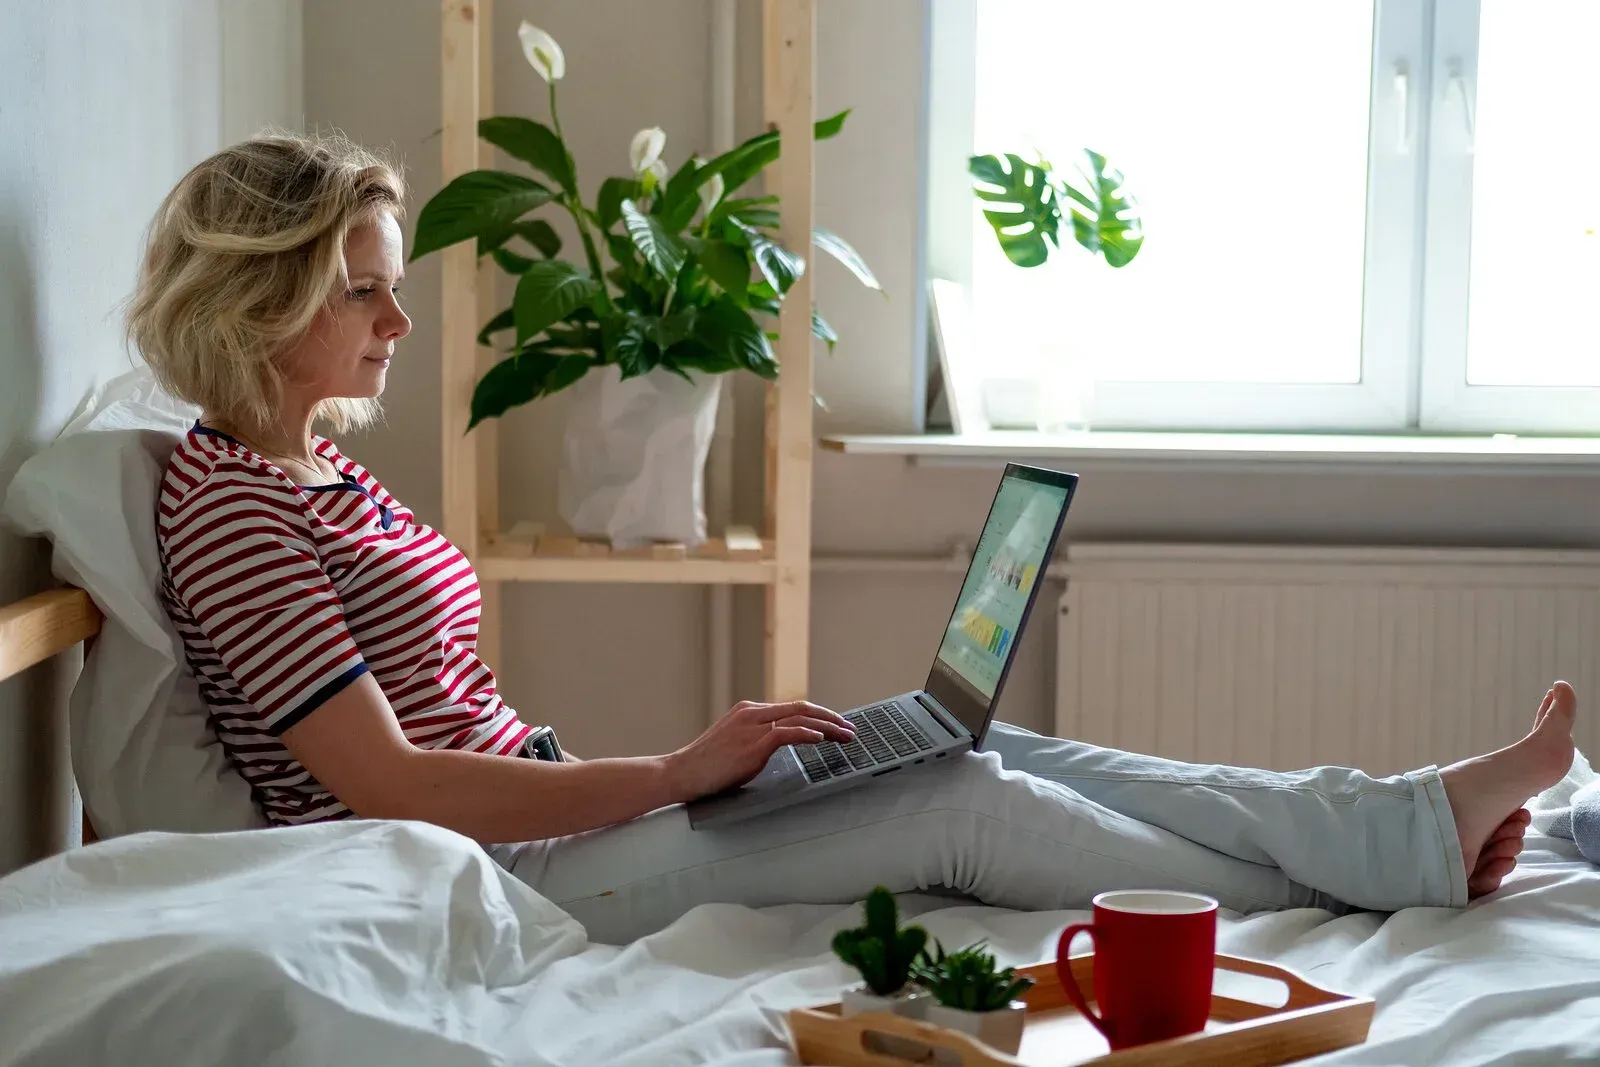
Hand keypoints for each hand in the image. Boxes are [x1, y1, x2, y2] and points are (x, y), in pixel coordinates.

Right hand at [665, 700, 854, 801]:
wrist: (682, 772)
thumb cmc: (707, 765)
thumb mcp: (735, 743)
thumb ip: (758, 739)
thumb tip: (781, 745)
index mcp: (749, 711)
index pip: (792, 708)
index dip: (818, 715)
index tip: (835, 724)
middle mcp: (753, 713)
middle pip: (802, 708)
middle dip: (830, 718)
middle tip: (850, 728)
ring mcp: (752, 726)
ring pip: (799, 718)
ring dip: (827, 727)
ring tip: (845, 735)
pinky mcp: (752, 744)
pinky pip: (786, 734)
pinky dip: (807, 734)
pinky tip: (821, 738)